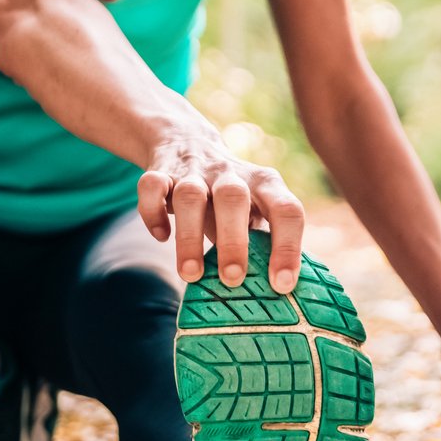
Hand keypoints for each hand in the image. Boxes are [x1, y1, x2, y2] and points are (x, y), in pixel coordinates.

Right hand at [138, 127, 304, 292]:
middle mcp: (231, 173)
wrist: (188, 142)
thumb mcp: (253, 211)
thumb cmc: (229, 198)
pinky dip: (153, 212)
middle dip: (234, 241)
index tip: (281, 285)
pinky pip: (152, 186)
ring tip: (191, 274)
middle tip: (232, 280)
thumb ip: (261, 244)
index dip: (287, 247)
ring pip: (190, 195)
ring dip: (190, 236)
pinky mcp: (160, 171)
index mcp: (264, 184)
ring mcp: (194, 171)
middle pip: (234, 198)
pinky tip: (161, 236)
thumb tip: (272, 297)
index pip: (286, 210)